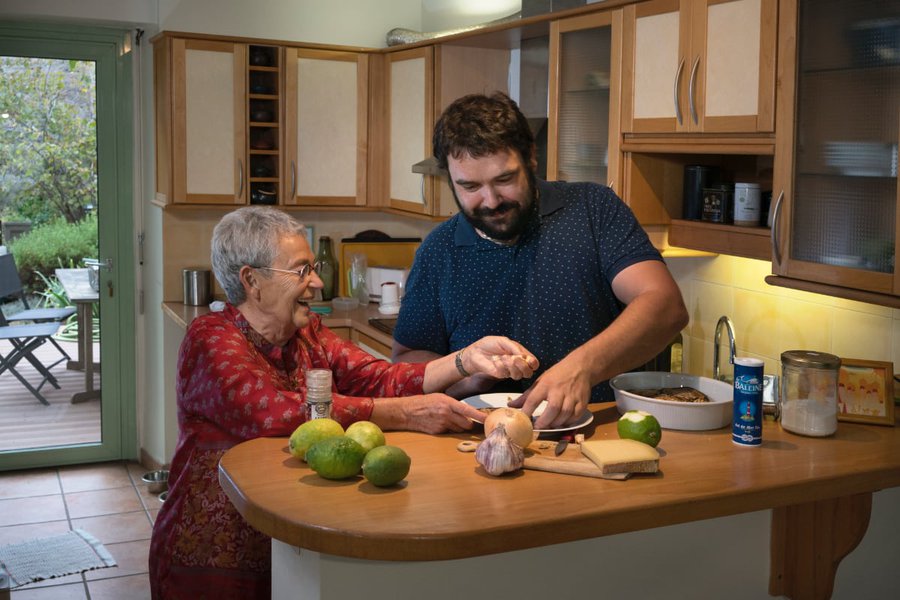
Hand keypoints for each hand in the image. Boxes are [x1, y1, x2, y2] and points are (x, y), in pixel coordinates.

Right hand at [372, 394, 486, 433]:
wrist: (407, 412)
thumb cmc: (424, 402)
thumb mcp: (440, 397)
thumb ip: (454, 404)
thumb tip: (467, 411)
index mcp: (448, 403)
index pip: (468, 411)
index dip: (480, 416)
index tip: (488, 420)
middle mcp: (446, 414)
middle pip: (466, 424)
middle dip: (469, 424)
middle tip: (469, 421)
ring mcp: (442, 424)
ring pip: (459, 429)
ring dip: (459, 427)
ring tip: (449, 420)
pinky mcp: (438, 432)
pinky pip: (449, 432)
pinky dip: (448, 429)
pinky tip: (440, 423)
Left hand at [462, 336, 538, 380]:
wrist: (475, 351)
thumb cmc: (489, 345)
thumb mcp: (503, 341)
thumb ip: (515, 347)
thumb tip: (524, 356)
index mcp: (520, 355)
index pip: (533, 363)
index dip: (533, 363)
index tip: (527, 358)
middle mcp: (516, 365)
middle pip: (529, 373)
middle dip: (524, 366)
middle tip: (515, 358)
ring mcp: (508, 371)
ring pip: (518, 375)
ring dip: (512, 365)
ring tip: (503, 357)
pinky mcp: (500, 375)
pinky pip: (505, 374)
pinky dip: (501, 365)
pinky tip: (495, 360)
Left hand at [508, 358, 590, 428]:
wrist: (580, 367)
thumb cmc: (557, 375)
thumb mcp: (540, 381)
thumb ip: (526, 396)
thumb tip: (510, 406)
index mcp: (546, 384)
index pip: (534, 399)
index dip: (527, 411)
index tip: (522, 420)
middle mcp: (559, 390)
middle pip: (552, 408)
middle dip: (544, 421)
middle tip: (538, 427)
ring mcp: (572, 396)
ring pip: (565, 414)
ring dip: (556, 423)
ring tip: (549, 425)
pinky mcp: (583, 401)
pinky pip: (576, 416)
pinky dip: (569, 422)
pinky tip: (562, 423)